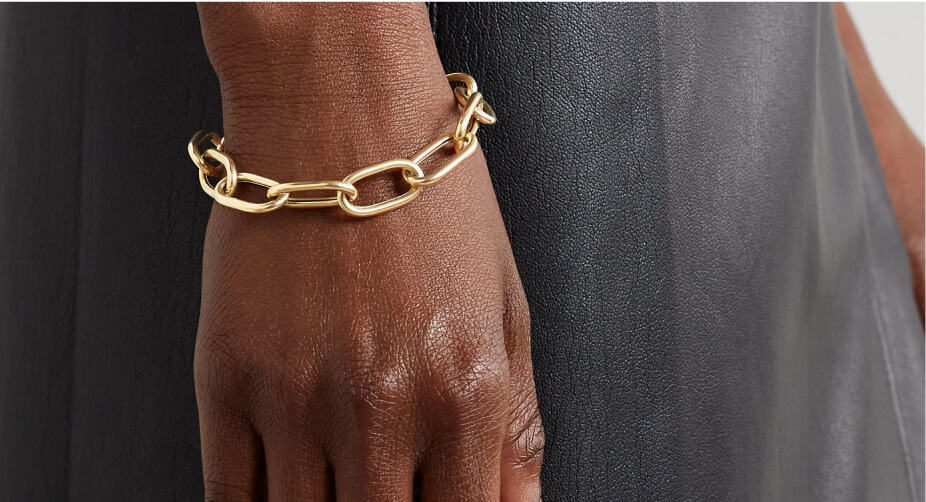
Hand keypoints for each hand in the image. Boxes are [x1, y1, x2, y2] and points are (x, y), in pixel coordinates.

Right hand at [194, 4, 543, 499]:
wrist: (339, 114)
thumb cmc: (429, 204)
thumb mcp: (505, 310)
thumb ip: (515, 424)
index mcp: (465, 392)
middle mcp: (382, 405)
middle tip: (386, 490)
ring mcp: (297, 397)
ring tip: (342, 479)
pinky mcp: (226, 380)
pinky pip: (230, 497)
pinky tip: (284, 491)